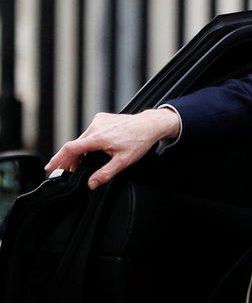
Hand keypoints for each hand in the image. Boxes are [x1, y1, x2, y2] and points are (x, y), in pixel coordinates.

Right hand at [45, 108, 180, 189]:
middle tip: (70, 171)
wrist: (150, 124)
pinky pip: (90, 132)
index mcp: (98, 138)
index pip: (70, 149)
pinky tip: (94, 149)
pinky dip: (88, 141)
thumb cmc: (139, 141)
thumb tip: (91, 184)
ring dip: (80, 151)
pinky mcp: (102, 118)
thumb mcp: (124, 161)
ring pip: (82, 139)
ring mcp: (98, 121)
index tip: (49, 168)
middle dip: (70, 160)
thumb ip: (106, 173)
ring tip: (83, 163)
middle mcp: (96, 127)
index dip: (58, 159)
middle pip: (75, 145)